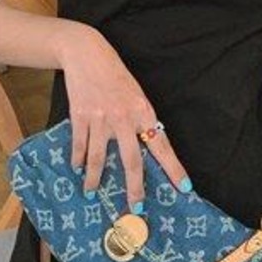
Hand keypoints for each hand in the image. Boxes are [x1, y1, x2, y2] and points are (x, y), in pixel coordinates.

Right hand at [56, 22, 187, 203]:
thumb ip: (139, 120)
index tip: (184, 187)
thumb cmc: (115, 75)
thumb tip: (145, 148)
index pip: (162, 145)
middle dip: (134, 187)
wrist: (87, 53)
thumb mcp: (136, 94)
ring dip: (95, 179)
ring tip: (91, 193)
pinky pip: (80, 144)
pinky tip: (77, 168)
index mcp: (143, 111)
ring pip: (99, 158)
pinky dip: (78, 159)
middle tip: (136, 208)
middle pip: (131, 160)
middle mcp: (123, 117)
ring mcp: (101, 117)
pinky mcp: (81, 115)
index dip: (173, 168)